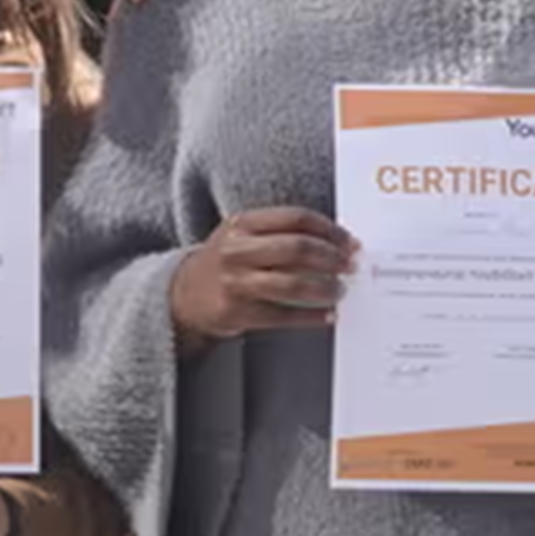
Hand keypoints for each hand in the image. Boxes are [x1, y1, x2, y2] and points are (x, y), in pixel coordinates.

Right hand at [169, 208, 355, 347]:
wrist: (184, 295)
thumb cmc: (225, 262)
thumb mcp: (242, 235)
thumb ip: (280, 233)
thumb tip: (334, 243)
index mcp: (242, 224)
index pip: (296, 218)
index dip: (329, 229)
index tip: (349, 241)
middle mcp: (236, 250)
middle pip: (296, 249)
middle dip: (331, 258)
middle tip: (350, 266)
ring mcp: (236, 283)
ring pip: (292, 285)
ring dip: (324, 289)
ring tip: (340, 290)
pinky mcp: (237, 313)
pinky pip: (283, 316)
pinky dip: (311, 317)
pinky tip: (327, 315)